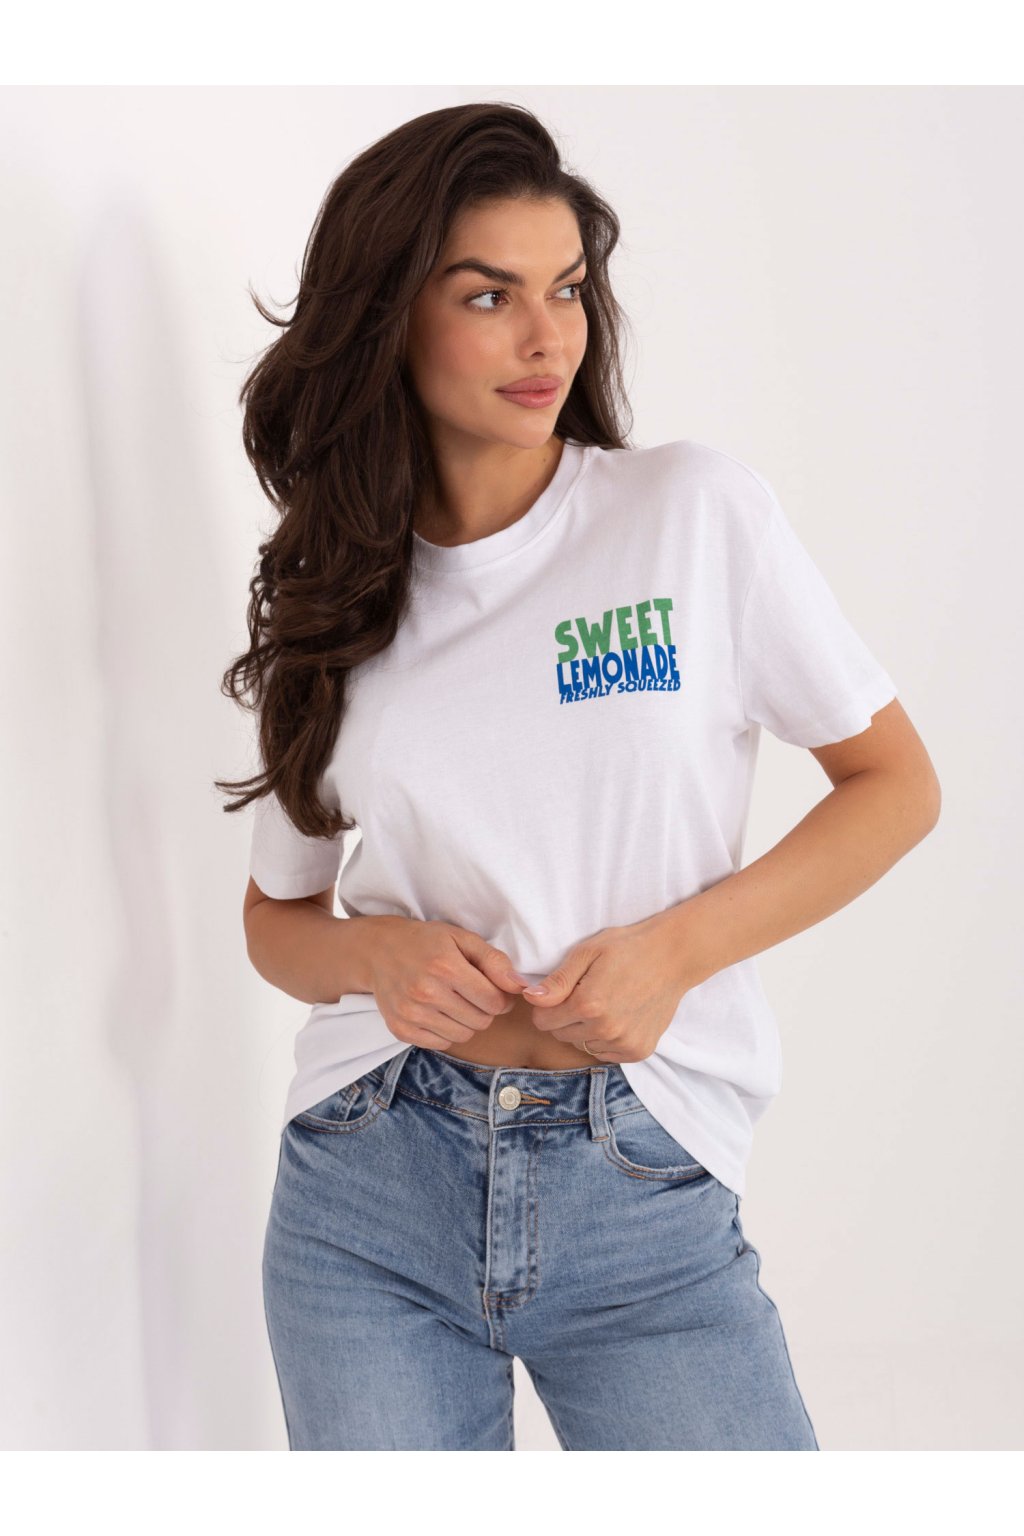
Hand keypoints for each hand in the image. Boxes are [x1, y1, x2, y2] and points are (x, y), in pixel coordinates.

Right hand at [368, 918, 530, 1051]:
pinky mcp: (401, 1029)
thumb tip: (521, 987)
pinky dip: (446, 1031)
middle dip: (485, 1009)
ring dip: (467, 1022)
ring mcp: (411, 1014)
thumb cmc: (426, 942)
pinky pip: (441, 1044)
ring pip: (463, 1036)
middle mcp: (426, 992)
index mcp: (445, 967)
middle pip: (481, 1021)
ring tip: (455, 1001)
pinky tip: (439, 1011)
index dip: (501, 997)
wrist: (377, 951)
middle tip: (472, 993)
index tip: (493, 988)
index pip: (494, 1001)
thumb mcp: (462, 939)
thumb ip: (494, 961)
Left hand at [522, 914, 692, 1062]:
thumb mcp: (587, 952)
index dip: (547, 1006)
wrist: (673, 956)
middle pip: (561, 1035)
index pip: (543, 1021)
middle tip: (585, 994)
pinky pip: (606, 1053)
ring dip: (586, 1030)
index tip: (562, 992)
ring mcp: (624, 1042)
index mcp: (587, 1004)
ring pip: (583, 1045)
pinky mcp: (639, 1051)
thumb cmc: (627, 948)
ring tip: (606, 1003)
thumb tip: (531, 998)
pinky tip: (619, 1016)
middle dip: (565, 1017)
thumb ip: (558, 980)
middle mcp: (605, 1029)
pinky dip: (606, 1039)